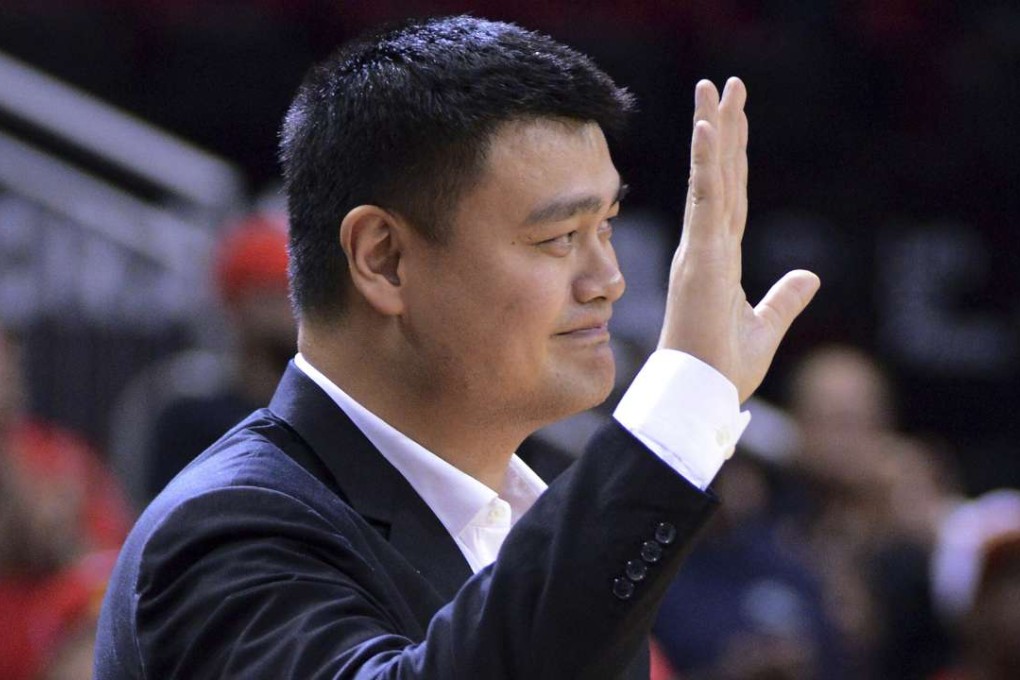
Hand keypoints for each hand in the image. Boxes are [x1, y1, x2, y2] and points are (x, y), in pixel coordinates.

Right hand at [659, 78, 819, 401]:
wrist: (701, 397)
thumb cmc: (722, 370)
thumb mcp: (765, 327)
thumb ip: (785, 299)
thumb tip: (809, 275)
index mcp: (719, 259)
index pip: (731, 196)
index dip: (732, 156)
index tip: (731, 120)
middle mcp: (706, 246)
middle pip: (720, 176)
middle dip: (722, 129)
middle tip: (723, 85)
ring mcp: (700, 249)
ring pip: (711, 178)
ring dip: (713, 130)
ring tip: (714, 89)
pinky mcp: (700, 258)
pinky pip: (706, 202)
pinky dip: (706, 164)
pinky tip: (708, 129)